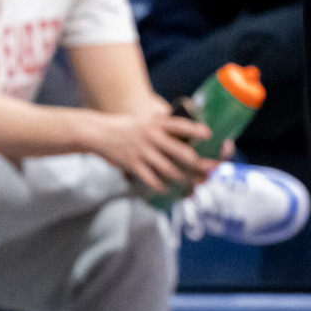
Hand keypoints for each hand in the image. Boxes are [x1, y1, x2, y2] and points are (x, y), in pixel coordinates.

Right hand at [89, 107, 211, 192]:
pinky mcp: (134, 165)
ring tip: (193, 185)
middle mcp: (152, 136)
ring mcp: (143, 152)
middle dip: (198, 164)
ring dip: (184, 180)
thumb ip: (165, 126)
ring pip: (170, 170)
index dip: (195, 130)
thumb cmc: (129, 127)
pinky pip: (153, 179)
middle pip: (181, 152)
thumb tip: (189, 135)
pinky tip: (169, 190)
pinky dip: (163, 186)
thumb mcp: (148, 121)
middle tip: (210, 170)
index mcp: (157, 123)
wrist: (100, 133)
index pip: (179, 125)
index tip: (209, 134)